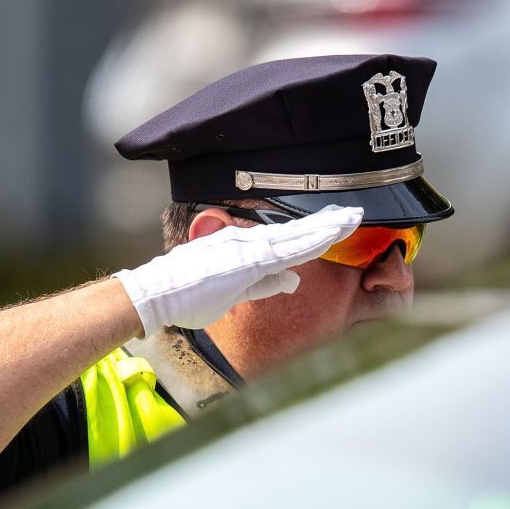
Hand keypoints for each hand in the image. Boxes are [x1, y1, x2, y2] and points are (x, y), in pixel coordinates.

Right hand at [113, 205, 363, 336]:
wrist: (155, 295)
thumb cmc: (186, 295)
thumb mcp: (235, 292)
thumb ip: (265, 285)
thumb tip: (293, 280)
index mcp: (246, 250)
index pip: (290, 239)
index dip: (316, 231)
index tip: (337, 224)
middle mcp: (249, 242)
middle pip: (298, 232)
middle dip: (329, 223)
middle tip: (355, 213)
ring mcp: (248, 248)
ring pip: (297, 235)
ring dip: (326, 227)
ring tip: (351, 218)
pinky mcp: (246, 259)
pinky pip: (287, 249)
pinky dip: (311, 240)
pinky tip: (330, 235)